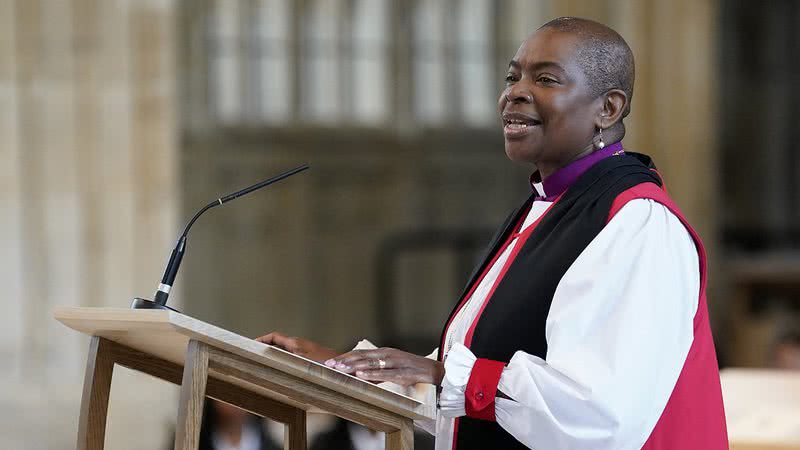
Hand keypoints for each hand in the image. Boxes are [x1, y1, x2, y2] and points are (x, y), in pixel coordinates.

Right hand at [255, 331, 338, 363]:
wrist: (344, 366)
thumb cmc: (326, 364)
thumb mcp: (303, 363)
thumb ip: (287, 360)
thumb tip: (272, 360)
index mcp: (295, 343)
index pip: (274, 337)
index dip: (261, 340)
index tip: (251, 345)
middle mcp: (299, 345)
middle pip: (277, 344)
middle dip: (265, 349)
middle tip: (254, 357)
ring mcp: (304, 351)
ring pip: (284, 351)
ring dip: (274, 355)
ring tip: (263, 365)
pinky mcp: (309, 359)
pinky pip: (291, 358)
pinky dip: (283, 362)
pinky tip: (281, 372)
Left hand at [324, 348, 444, 386]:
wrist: (434, 371)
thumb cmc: (411, 370)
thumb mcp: (391, 366)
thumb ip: (376, 369)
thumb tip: (357, 374)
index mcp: (384, 352)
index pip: (360, 353)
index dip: (345, 357)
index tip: (330, 362)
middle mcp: (387, 354)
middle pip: (362, 356)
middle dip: (345, 361)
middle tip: (329, 365)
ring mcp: (395, 363)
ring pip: (371, 363)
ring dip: (354, 366)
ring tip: (340, 369)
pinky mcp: (402, 373)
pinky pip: (385, 373)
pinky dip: (372, 374)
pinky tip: (361, 375)